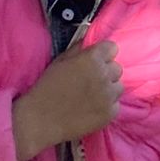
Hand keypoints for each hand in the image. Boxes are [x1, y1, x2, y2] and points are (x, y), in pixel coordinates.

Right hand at [12, 41, 122, 160]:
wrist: (40, 119)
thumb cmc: (47, 87)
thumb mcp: (61, 61)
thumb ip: (79, 48)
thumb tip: (90, 41)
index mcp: (92, 59)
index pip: (112, 48)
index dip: (103, 54)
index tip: (96, 61)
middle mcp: (104, 75)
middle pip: (117, 68)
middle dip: (106, 72)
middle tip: (91, 81)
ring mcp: (108, 96)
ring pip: (118, 87)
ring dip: (108, 89)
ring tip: (92, 96)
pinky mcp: (109, 114)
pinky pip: (115, 105)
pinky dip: (107, 106)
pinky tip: (92, 109)